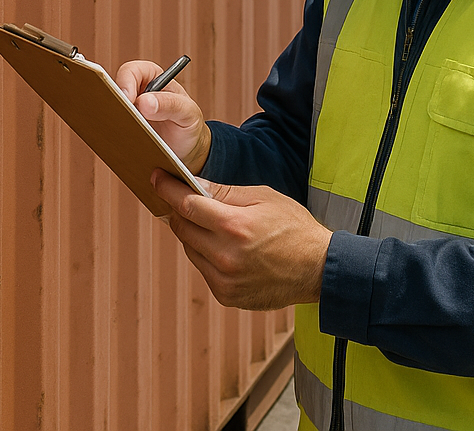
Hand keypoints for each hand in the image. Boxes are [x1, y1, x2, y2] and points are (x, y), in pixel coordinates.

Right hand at [115, 60, 211, 173]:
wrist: (188, 151)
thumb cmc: (189, 125)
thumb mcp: (188, 113)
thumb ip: (171, 105)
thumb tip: (144, 102)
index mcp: (153, 77)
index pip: (131, 71)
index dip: (126, 82)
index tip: (127, 99)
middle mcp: (137, 92)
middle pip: (114, 89)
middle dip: (113, 101)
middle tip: (119, 118)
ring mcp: (128, 111)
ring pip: (109, 110)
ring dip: (112, 120)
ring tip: (121, 132)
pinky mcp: (123, 129)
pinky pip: (110, 128)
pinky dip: (112, 134)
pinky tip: (120, 143)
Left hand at [152, 169, 331, 310]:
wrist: (318, 268)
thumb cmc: (294, 227)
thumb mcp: (264, 197)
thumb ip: (227, 193)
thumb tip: (194, 185)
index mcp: (234, 226)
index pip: (187, 205)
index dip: (168, 189)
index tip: (156, 178)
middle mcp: (224, 256)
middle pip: (183, 228)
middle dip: (180, 211)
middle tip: (185, 199)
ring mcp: (224, 279)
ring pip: (190, 250)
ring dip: (194, 234)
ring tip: (213, 224)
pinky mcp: (227, 296)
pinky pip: (204, 269)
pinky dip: (207, 255)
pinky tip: (226, 248)